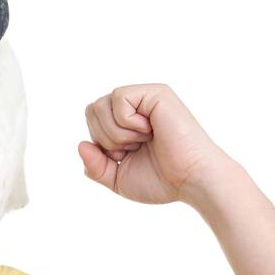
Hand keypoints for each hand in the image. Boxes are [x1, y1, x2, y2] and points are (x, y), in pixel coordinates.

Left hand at [78, 84, 231, 205]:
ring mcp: (146, 97)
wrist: (192, 180)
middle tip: (134, 148)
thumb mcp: (118, 179)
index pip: (92, 121)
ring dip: (116, 133)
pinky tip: (148, 130)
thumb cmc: (163, 181)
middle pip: (92, 110)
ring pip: (100, 105)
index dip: (100, 144)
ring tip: (143, 140)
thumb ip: (95, 166)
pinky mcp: (155, 93)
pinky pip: (118, 98)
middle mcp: (135, 107)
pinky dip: (126, 122)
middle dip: (105, 138)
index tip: (125, 157)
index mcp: (127, 123)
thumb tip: (81, 144)